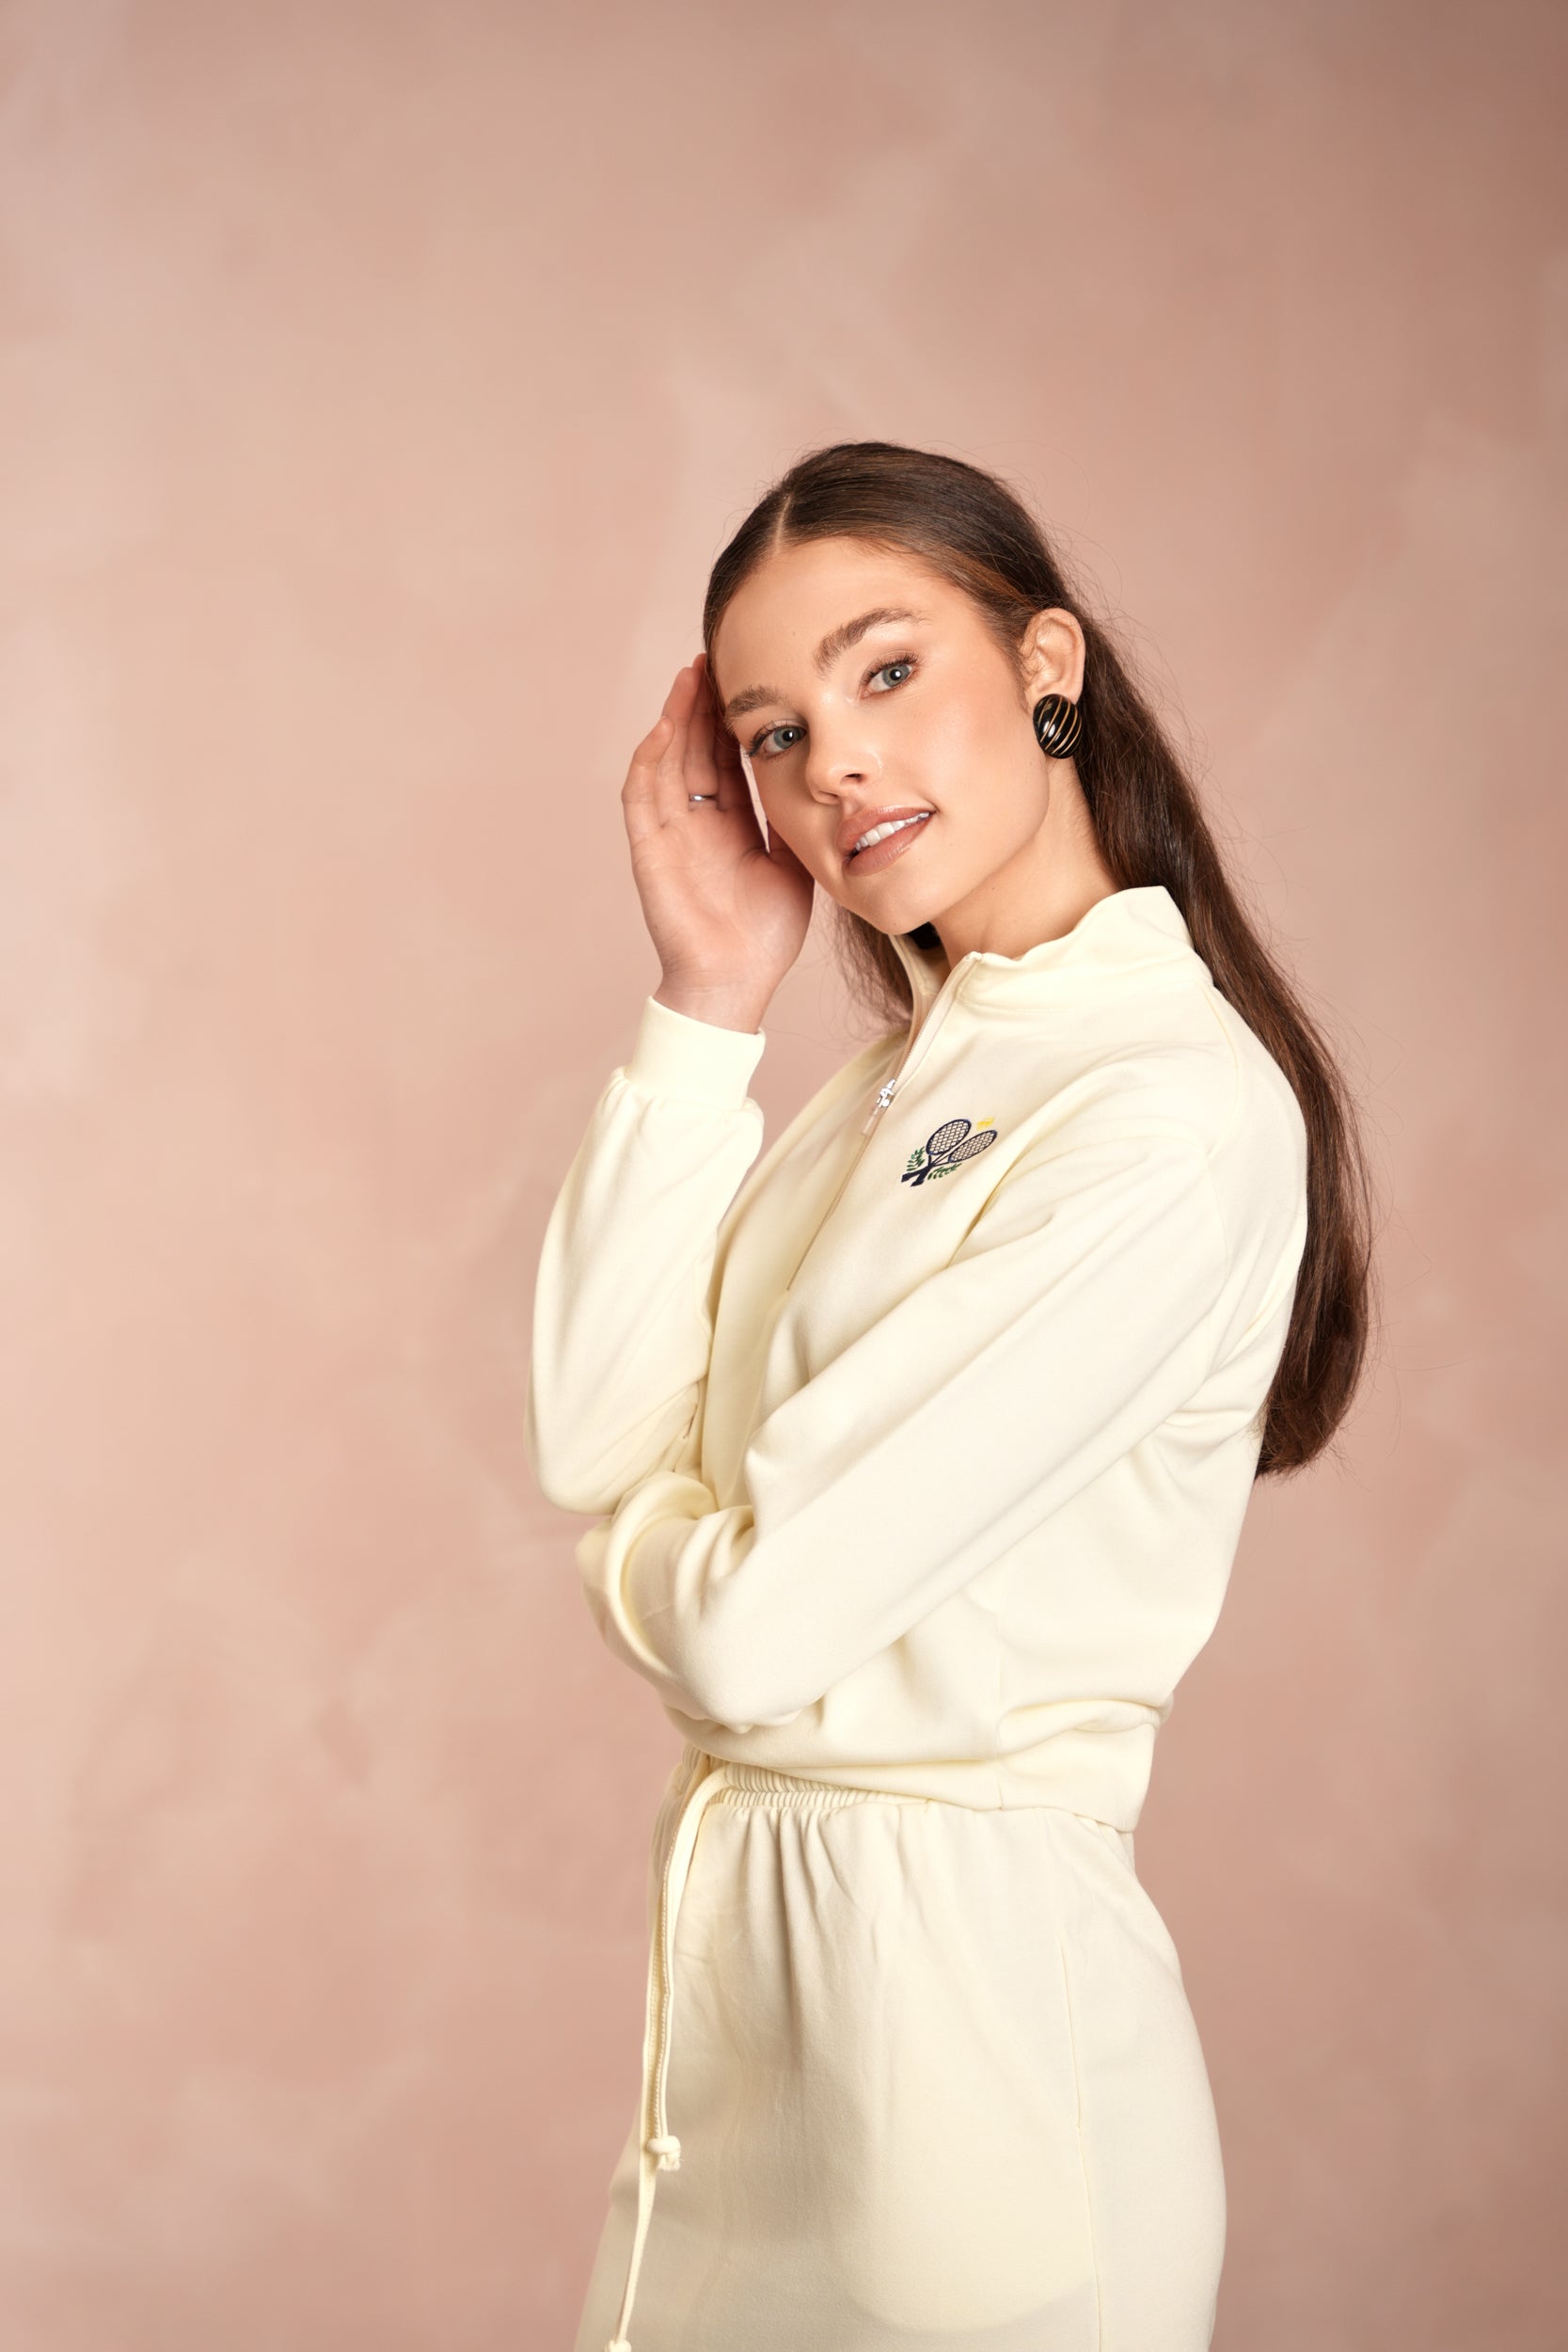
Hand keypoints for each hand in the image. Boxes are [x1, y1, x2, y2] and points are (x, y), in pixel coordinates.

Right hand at [623, 652, 814, 1030]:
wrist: (738, 981)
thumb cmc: (766, 934)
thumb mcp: (795, 862)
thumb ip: (793, 819)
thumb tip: (814, 776)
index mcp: (730, 824)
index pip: (725, 758)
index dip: (731, 719)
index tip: (745, 678)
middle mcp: (696, 822)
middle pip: (693, 749)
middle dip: (701, 704)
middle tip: (714, 657)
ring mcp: (670, 834)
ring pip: (666, 761)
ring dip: (674, 718)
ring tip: (690, 676)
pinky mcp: (649, 850)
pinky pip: (642, 796)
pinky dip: (650, 760)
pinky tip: (666, 726)